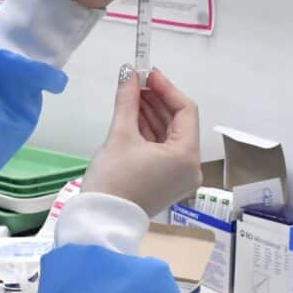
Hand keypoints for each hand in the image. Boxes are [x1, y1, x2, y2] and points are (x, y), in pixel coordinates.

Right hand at [80, 65, 200, 216]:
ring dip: (152, 114)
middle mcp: (190, 166)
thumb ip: (127, 100)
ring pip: (169, 136)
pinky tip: (133, 115)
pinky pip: (163, 149)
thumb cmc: (114, 177)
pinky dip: (150, 132)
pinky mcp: (166, 181)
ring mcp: (179, 176)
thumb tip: (128, 72)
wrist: (102, 219)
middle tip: (136, 81)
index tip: (147, 73)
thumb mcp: (120, 134)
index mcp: (187, 155)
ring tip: (131, 94)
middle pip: (179, 123)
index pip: (186, 111)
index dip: (166, 88)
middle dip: (157, 100)